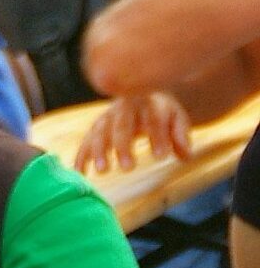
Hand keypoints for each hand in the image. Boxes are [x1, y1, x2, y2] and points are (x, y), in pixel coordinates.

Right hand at [75, 92, 191, 172]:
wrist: (140, 94)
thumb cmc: (161, 111)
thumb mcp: (176, 118)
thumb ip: (180, 135)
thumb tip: (186, 155)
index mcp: (148, 102)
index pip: (153, 119)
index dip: (157, 137)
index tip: (161, 157)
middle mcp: (124, 107)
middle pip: (121, 126)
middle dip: (123, 147)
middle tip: (129, 169)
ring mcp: (107, 117)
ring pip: (100, 132)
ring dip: (99, 152)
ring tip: (103, 171)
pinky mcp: (95, 127)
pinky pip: (86, 141)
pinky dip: (82, 156)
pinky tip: (81, 173)